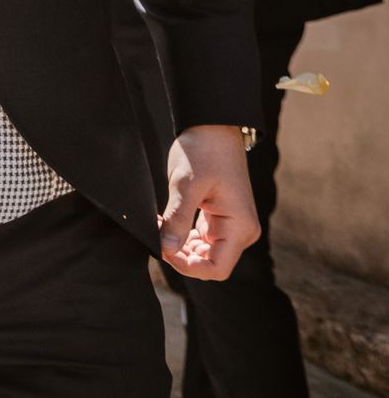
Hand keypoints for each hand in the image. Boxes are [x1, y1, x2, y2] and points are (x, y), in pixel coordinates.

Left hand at [160, 125, 259, 279]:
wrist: (213, 128)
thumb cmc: (204, 151)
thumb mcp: (186, 184)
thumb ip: (178, 218)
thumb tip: (168, 248)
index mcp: (239, 226)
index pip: (217, 268)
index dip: (188, 267)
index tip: (163, 250)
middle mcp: (241, 231)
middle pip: (211, 263)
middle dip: (182, 256)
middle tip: (157, 236)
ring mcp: (232, 225)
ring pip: (206, 253)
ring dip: (182, 247)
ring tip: (160, 226)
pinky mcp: (221, 218)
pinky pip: (204, 240)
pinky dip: (185, 237)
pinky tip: (167, 223)